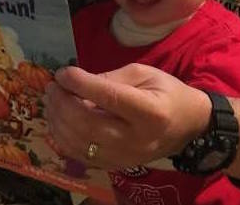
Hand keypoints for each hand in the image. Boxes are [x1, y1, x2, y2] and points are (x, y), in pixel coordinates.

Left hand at [44, 63, 210, 168]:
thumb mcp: (144, 74)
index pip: (109, 97)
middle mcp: (137, 139)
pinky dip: (63, 138)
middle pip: (88, 124)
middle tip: (52, 86)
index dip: (81, 84)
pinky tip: (58, 120)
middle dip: (63, 103)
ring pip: (80, 143)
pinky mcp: (116, 166)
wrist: (188, 125)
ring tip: (51, 100)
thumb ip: (111, 78)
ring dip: (58, 120)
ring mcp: (125, 157)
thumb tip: (76, 81)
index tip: (63, 72)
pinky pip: (81, 155)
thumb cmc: (167, 92)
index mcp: (150, 111)